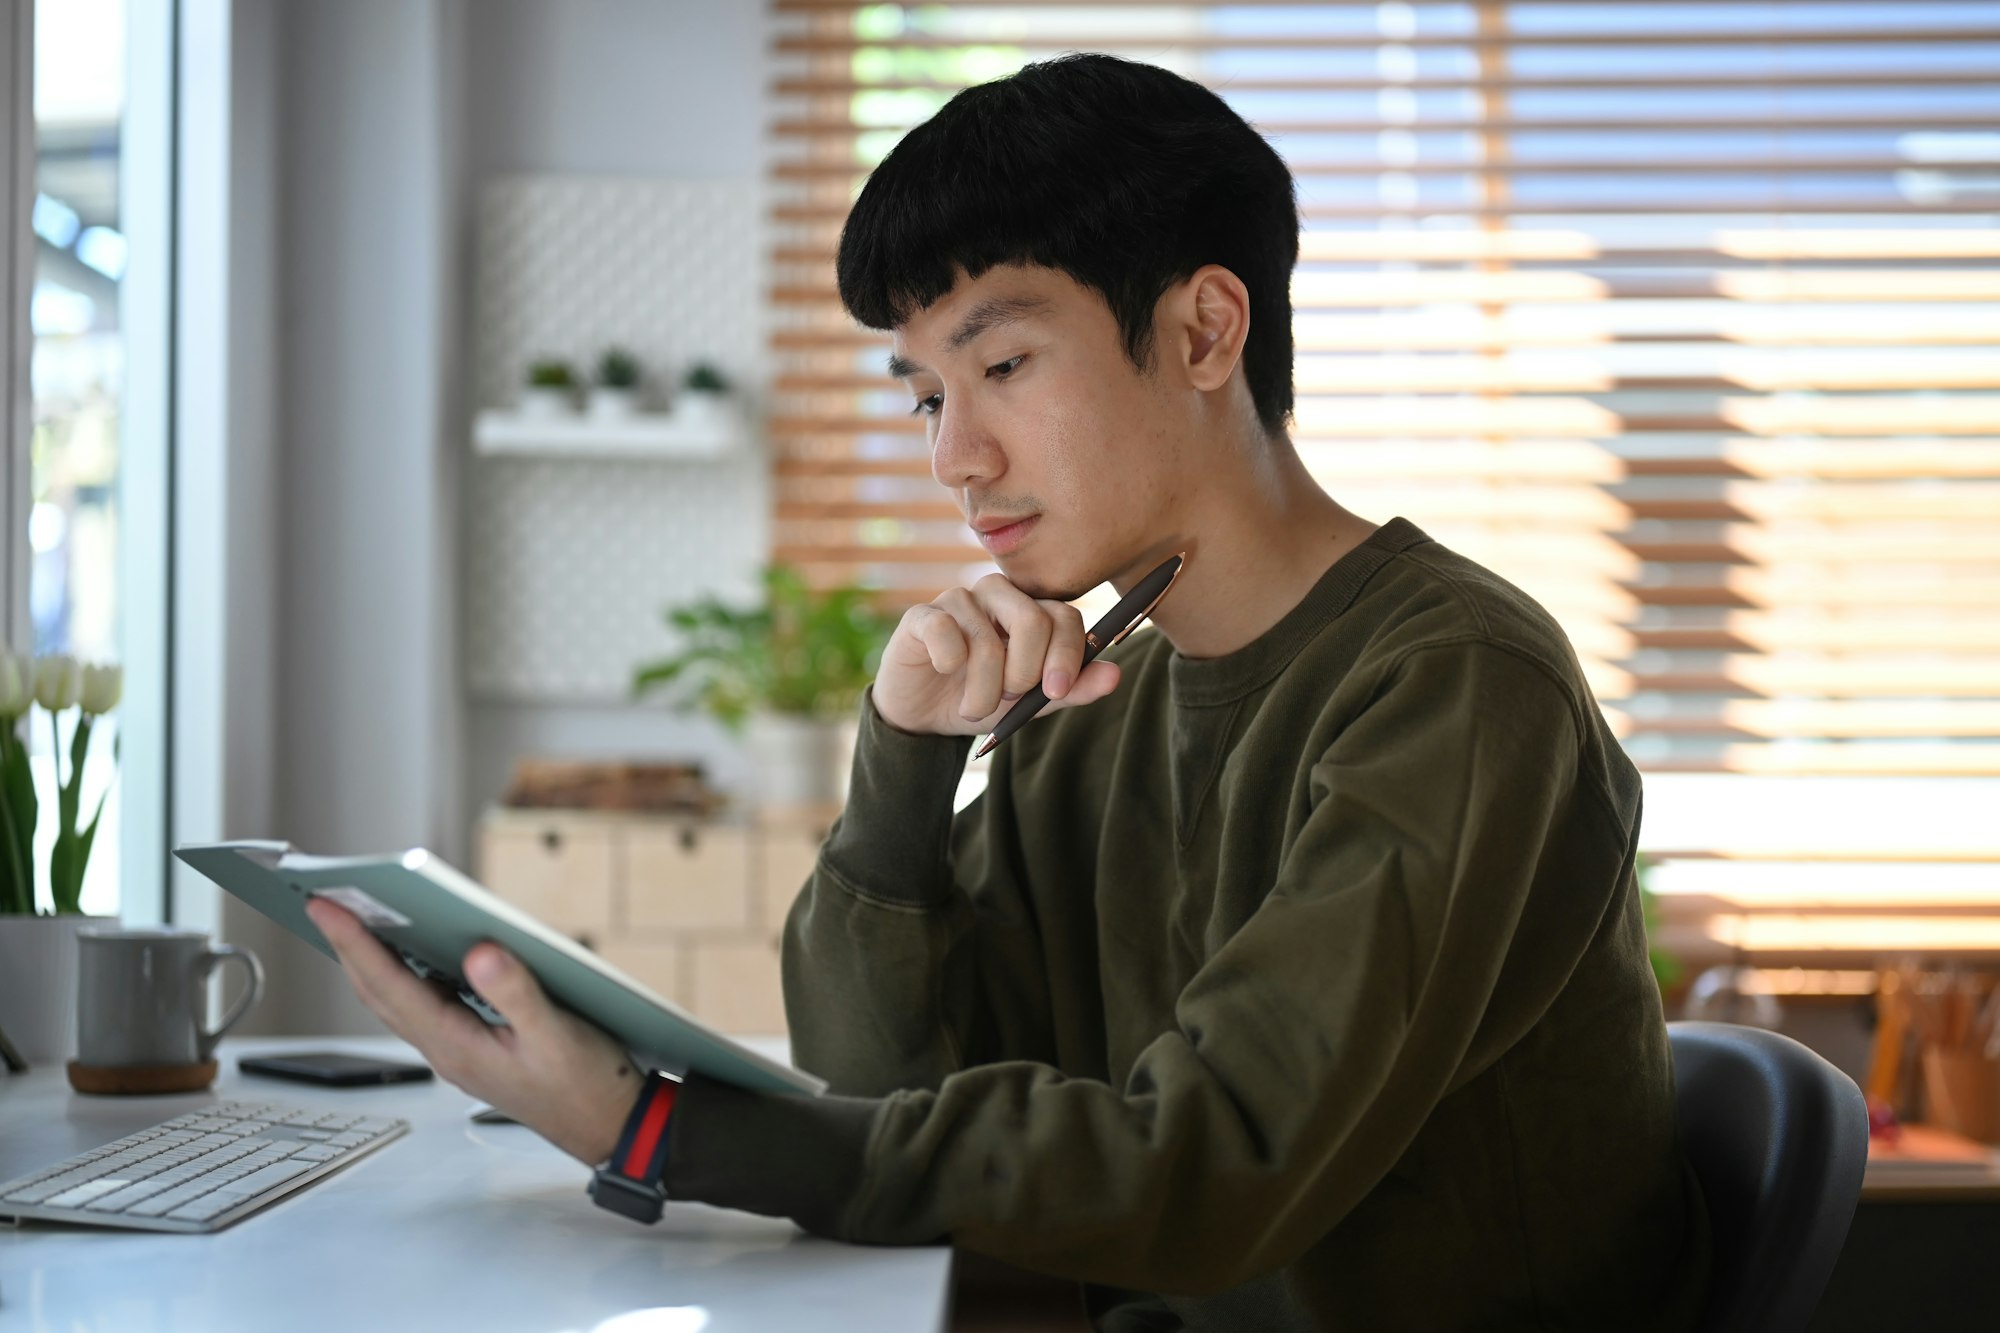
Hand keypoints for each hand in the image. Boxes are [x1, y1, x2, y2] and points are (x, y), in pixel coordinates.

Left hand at [303, 898, 641, 1165]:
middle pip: (379, 992)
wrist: (607, 1128)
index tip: (326, 905)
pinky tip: (420, 951)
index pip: (390, 986)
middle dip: (348, 946)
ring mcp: (457, 1050)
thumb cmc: (585, 1086)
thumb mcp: (557, 1034)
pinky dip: (409, 973)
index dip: (355, 942)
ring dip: (373, 960)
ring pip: (398, 999)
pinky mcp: (474, 1046)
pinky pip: (426, 1004)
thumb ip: (516, 992)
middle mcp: (446, 1049)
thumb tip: (479, 950)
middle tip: (325, 901)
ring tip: (357, 918)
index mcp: (455, 1045)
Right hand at [873, 572, 1121, 735]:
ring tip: (974, 706)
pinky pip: (944, 631)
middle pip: (1031, 620)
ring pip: (986, 642)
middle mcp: (998, 596)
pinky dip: (949, 662)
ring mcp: (958, 601)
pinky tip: (944, 671)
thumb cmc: (983, 699)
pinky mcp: (921, 615)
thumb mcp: (1031, 704)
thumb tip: (1114, 675)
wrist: (926, 717)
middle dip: (1023, 675)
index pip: (1064, 616)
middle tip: (1007, 698)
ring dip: (984, 690)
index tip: (1055, 692)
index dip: (1066, 654)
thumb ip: (1072, 689)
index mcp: (1031, 611)